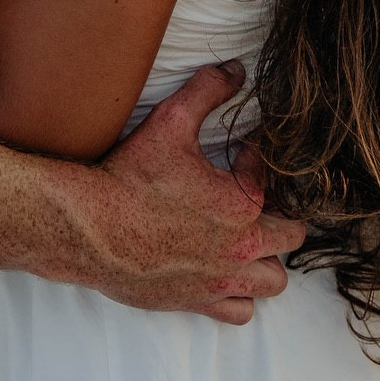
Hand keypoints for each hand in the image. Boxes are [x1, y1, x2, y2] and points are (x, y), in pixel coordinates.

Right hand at [81, 62, 305, 324]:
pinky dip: (240, 294)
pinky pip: (241, 312)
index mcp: (242, 203)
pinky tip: (223, 270)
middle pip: (291, 235)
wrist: (88, 229)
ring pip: (274, 280)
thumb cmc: (129, 177)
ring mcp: (220, 281)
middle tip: (250, 195)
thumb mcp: (170, 121)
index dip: (254, 159)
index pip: (272, 176)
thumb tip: (236, 68)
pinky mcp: (197, 302)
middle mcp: (241, 248)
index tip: (235, 152)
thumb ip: (208, 90)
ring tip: (246, 236)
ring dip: (267, 258)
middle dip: (279, 211)